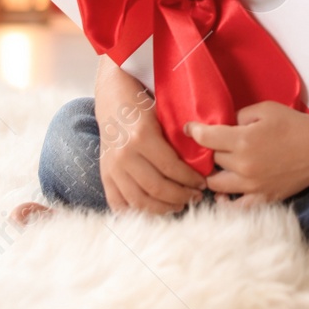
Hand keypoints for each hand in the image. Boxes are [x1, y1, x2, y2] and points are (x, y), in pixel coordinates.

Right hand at [95, 65, 205, 214]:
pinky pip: (118, 203)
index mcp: (142, 137)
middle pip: (157, 188)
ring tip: (179, 205)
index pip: (171, 168)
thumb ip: (177, 137)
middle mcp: (125, 155)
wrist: (112, 97)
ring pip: (139, 201)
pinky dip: (136, 212)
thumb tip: (204, 160)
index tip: (203, 184)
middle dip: (181, 196)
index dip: (190, 180)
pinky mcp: (104, 175)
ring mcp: (112, 167)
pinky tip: (153, 210)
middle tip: (195, 197)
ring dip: (163, 208)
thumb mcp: (162, 114)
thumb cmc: (143, 104)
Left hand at [187, 101, 308, 204]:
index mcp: (243, 140)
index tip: (189, 129)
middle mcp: (243, 165)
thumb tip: (223, 125)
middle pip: (211, 160)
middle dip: (212, 151)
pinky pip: (235, 207)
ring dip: (214, 174)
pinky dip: (225, 201)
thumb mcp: (265, 109)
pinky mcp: (262, 198)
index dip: (194, 131)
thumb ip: (239, 116)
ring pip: (216, 184)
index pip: (206, 138)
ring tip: (219, 167)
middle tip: (215, 145)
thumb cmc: (293, 124)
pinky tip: (224, 194)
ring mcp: (252, 185)